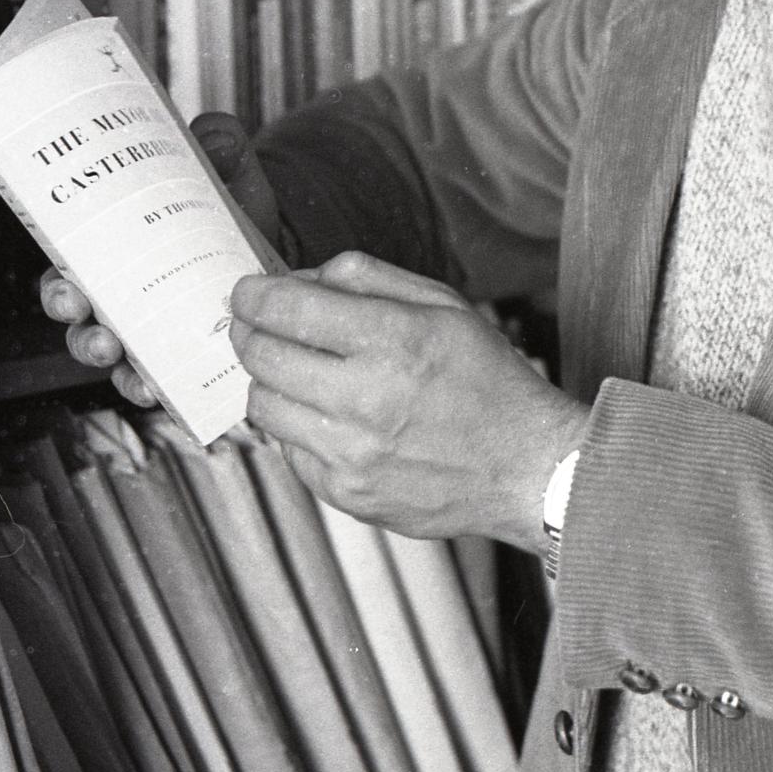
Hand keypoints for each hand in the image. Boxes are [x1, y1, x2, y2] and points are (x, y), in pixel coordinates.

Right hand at [39, 111, 280, 405]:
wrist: (280, 245)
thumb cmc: (234, 206)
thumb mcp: (228, 170)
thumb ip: (220, 145)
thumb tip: (212, 133)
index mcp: (115, 249)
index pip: (69, 272)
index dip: (60, 288)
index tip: (72, 292)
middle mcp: (123, 296)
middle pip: (84, 324)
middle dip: (84, 335)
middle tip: (101, 333)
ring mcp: (153, 330)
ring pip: (117, 359)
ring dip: (119, 369)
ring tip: (134, 370)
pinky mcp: (185, 353)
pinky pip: (162, 380)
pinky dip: (158, 387)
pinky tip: (163, 390)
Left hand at [229, 251, 589, 549]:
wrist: (525, 467)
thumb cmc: (488, 381)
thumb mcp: (443, 305)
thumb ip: (367, 278)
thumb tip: (300, 277)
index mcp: (394, 341)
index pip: (288, 308)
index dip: (254, 294)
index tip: (247, 291)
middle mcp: (367, 399)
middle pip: (262, 356)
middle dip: (248, 331)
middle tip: (253, 324)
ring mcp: (352, 454)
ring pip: (263, 406)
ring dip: (267, 379)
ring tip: (292, 368)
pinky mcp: (346, 494)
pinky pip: (287, 449)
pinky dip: (294, 425)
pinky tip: (323, 413)